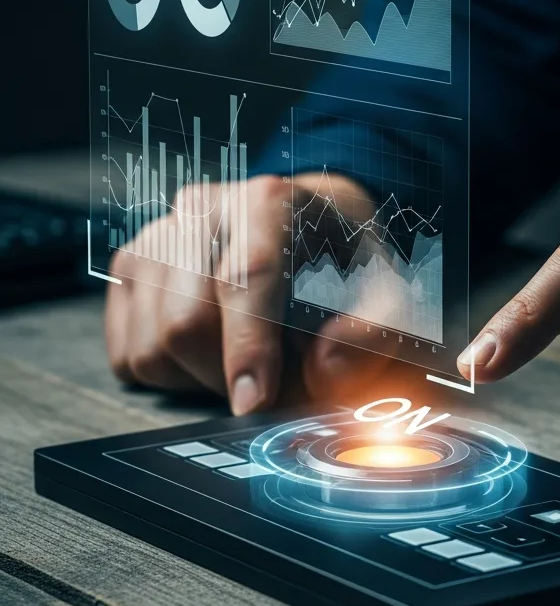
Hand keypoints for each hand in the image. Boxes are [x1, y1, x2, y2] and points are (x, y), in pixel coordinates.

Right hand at [105, 172, 380, 412]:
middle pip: (188, 322)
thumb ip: (374, 335)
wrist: (312, 231)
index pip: (245, 277)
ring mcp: (156, 237)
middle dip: (232, 374)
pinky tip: (213, 351)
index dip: (248, 347)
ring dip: (203, 378)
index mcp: (268, 203)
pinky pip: (127, 355)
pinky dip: (173, 375)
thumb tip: (327, 371)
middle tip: (277, 386)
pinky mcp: (127, 271)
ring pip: (152, 345)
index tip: (256, 402)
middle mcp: (202, 209)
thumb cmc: (345, 267)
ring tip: (251, 360)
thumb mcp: (386, 295)